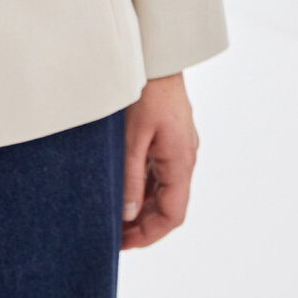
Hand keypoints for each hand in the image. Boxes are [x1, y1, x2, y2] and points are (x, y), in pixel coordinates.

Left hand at [121, 72, 198, 249]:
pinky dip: (142, 186)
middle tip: (112, 235)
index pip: (172, 214)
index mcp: (181, 161)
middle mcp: (184, 157)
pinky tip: (121, 188)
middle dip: (143, 225)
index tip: (123, 244)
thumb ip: (130, 178)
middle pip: (168, 205)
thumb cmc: (145, 90)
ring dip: (141, 206)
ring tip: (113, 216)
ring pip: (163, 188)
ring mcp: (178, 146)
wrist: (156, 53)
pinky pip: (158, 170)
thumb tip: (127, 216)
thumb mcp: (132, 137)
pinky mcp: (169, 136)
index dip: (149, 235)